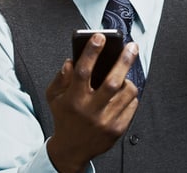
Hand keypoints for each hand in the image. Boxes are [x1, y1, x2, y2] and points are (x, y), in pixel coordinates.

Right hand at [46, 33, 139, 172]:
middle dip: (124, 61)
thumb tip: (72, 60)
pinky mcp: (118, 129)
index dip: (91, 52)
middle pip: (112, 82)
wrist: (72, 149)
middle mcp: (90, 111)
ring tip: (124, 76)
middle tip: (132, 46)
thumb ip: (61, 77)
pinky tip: (123, 94)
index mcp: (73, 100)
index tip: (100, 37)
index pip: (83, 71)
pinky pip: (132, 105)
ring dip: (128, 80)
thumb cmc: (64, 117)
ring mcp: (106, 121)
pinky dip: (130, 96)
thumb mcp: (54, 97)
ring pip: (126, 92)